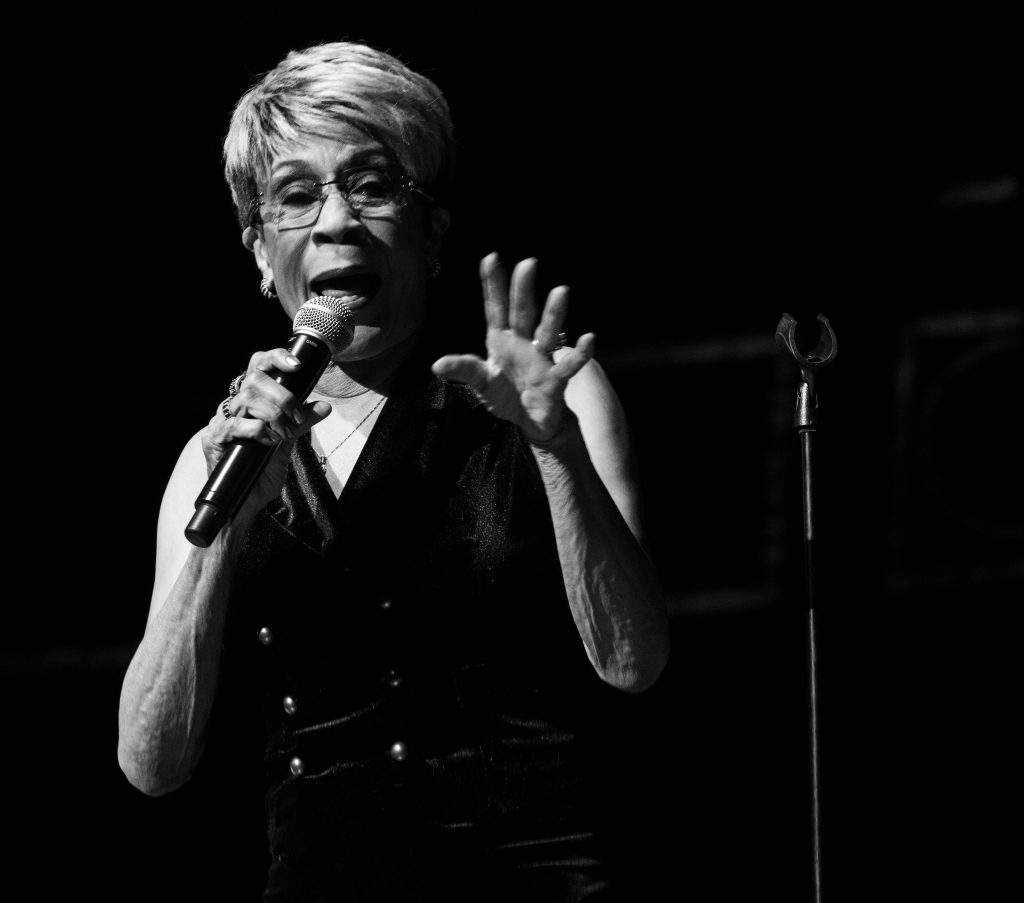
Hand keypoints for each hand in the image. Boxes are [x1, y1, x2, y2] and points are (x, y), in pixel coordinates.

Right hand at [200, 348, 331, 521]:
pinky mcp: (214, 438)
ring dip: (273, 414)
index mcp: (249, 402)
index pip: (257, 367)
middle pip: (253, 379)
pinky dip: (258, 430)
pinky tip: (268, 442)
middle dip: (282, 395)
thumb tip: (324, 406)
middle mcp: (232, 407)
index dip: (275, 358)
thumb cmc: (260, 471)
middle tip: (296, 416)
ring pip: (247, 399)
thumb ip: (302, 423)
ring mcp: (220, 421)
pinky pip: (236, 424)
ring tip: (284, 433)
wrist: (244, 503)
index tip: (296, 365)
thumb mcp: (287, 443)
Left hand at [432, 253, 595, 443]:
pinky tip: (588, 338)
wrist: (530, 422)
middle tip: (528, 263)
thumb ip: (464, 370)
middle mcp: (523, 344)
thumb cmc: (506, 397)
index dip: (493, 285)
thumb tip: (436, 364)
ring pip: (548, 331)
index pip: (496, 308)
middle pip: (523, 312)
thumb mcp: (481, 383)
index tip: (491, 257)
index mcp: (501, 341)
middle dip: (524, 289)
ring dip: (554, 313)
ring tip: (561, 290)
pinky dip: (580, 353)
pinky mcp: (555, 379)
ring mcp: (541, 359)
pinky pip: (569, 364)